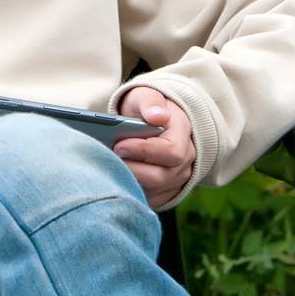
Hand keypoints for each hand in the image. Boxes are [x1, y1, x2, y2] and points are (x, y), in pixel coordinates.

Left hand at [113, 86, 194, 208]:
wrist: (150, 121)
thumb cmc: (146, 108)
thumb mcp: (146, 95)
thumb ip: (150, 103)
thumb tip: (157, 117)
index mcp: (183, 133)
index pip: (171, 151)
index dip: (144, 151)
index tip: (119, 145)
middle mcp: (185, 159)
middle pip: (161, 176)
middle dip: (132, 169)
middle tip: (109, 159)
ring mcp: (177, 177)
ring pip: (153, 191)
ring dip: (129, 181)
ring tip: (109, 169)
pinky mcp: (165, 192)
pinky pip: (149, 200)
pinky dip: (131, 192)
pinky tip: (115, 179)